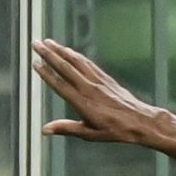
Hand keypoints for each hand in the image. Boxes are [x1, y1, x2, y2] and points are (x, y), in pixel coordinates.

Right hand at [33, 39, 175, 147]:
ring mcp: (98, 81)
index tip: (35, 63)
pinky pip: (88, 63)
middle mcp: (89, 88)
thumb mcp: (90, 134)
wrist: (140, 122)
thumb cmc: (115, 131)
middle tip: (36, 44)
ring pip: (77, 61)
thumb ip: (66, 128)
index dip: (46, 73)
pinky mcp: (106, 78)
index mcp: (83, 102)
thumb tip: (44, 129)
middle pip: (65, 67)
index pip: (60, 85)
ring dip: (61, 50)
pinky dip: (76, 55)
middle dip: (49, 54)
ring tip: (48, 42)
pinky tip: (69, 50)